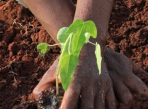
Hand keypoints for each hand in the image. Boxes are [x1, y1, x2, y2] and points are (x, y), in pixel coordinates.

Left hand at [32, 46, 147, 107]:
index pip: (70, 100)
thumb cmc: (68, 59)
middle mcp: (90, 83)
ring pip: (100, 107)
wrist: (88, 44)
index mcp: (75, 79)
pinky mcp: (108, 85)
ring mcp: (101, 84)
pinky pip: (111, 103)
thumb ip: (44, 84)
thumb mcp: (54, 69)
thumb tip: (36, 96)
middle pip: (87, 108)